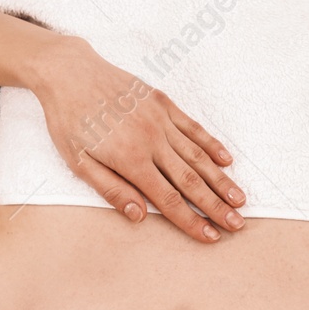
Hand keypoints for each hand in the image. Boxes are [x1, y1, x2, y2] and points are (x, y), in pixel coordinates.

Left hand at [30, 36, 245, 242]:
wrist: (70, 73)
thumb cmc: (68, 121)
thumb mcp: (78, 162)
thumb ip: (111, 190)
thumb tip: (139, 216)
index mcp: (130, 160)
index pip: (168, 199)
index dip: (191, 220)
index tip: (211, 236)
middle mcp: (152, 141)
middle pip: (191, 180)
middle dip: (216, 206)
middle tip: (237, 224)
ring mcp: (160, 120)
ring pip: (198, 155)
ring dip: (221, 180)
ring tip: (240, 199)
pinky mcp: (162, 103)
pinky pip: (193, 127)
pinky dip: (211, 145)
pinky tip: (226, 160)